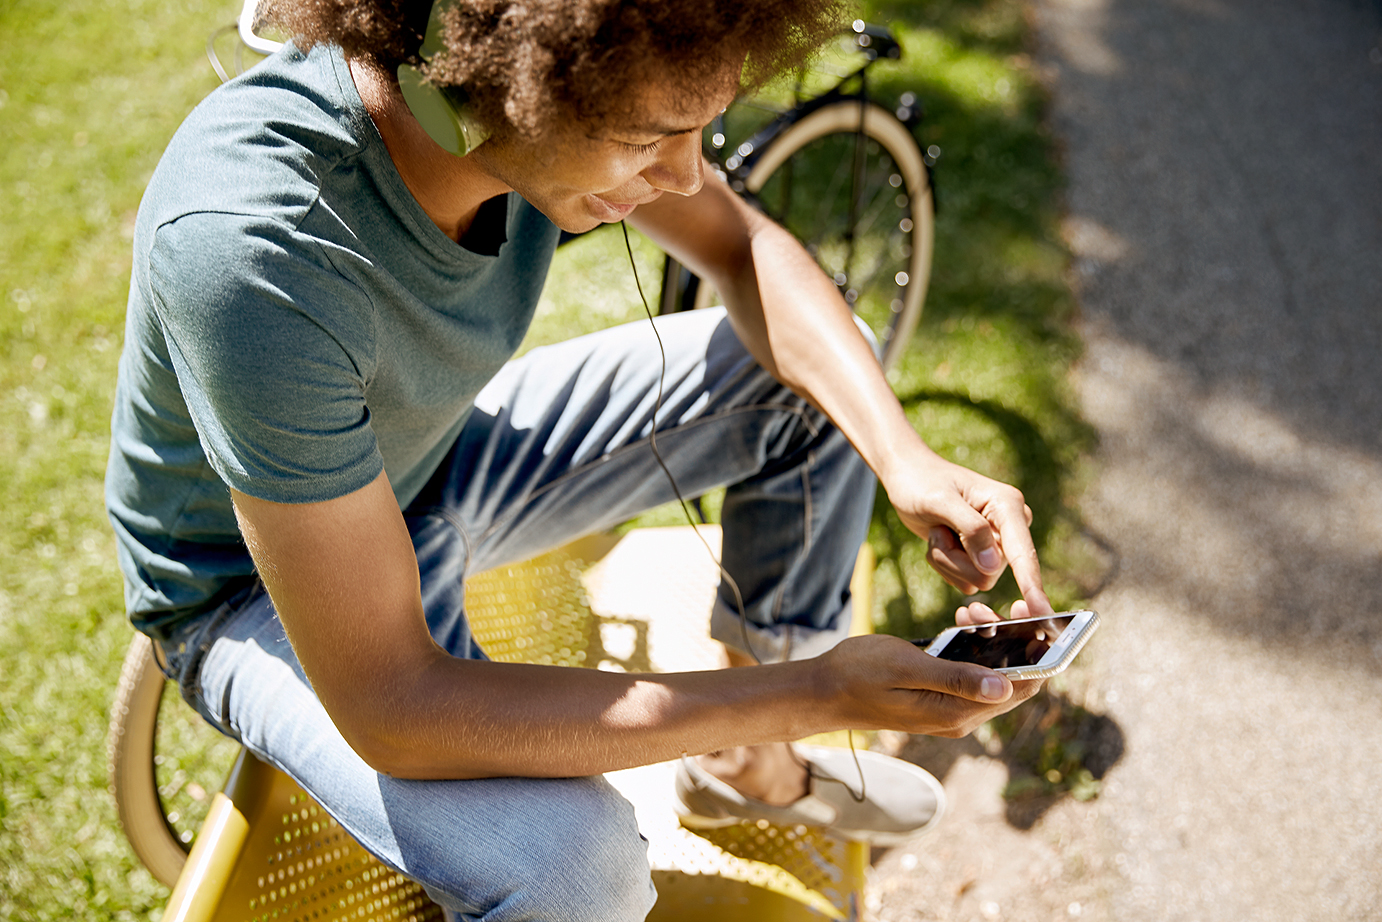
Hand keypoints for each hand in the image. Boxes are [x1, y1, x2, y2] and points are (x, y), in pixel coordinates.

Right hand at [818, 634, 1043, 737]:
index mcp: (957, 713)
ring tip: (972, 612)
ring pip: (993, 677)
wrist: (822, 692)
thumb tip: (1005, 685)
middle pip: (1013, 682)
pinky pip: (972, 677)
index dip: (1037, 654)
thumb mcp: (907, 667)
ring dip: (993, 643)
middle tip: (999, 607)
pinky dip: (974, 650)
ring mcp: (950, 713)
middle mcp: (960, 719)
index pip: (1022, 687)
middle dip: (1016, 642)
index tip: (1033, 616)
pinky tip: (962, 626)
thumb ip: (955, 678)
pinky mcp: (939, 702)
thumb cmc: (858, 674)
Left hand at [884, 450, 1052, 616]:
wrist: (909, 478)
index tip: (1041, 609)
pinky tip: (940, 539)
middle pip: (991, 573)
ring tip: (939, 531)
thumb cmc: (922, 483)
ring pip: (976, 580)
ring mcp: (997, 545)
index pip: (1023, 552)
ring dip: (947, 560)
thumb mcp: (939, 500)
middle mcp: (1010, 527)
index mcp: (1008, 506)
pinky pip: (964, 580)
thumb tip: (993, 567)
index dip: (1031, 582)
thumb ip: (970, 529)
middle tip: (938, 531)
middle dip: (955, 559)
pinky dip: (944, 564)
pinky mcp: (982, 557)